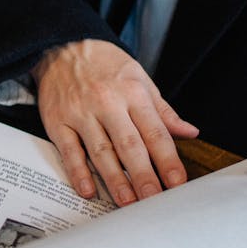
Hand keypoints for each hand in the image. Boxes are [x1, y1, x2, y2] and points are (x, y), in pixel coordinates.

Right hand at [32, 40, 198, 205]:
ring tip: (128, 202)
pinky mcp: (57, 122)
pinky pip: (69, 151)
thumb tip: (189, 132)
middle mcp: (107, 104)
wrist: (62, 45)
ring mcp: (80, 114)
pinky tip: (88, 190)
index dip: (168, 161)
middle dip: (144, 177)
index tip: (177, 183)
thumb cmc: (103, 64)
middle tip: (155, 201)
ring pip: (101, 152)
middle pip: (130, 146)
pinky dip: (78, 172)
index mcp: (133, 93)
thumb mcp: (139, 78)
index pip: (156, 133)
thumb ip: (163, 109)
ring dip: (115, 180)